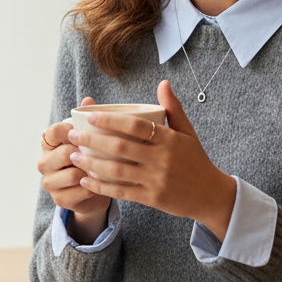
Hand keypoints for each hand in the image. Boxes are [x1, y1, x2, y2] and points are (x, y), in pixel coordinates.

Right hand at [39, 96, 111, 242]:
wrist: (94, 191)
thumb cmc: (90, 158)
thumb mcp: (89, 139)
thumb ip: (87, 120)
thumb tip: (89, 99)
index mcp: (48, 143)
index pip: (53, 132)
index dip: (69, 130)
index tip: (86, 131)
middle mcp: (44, 162)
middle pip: (63, 153)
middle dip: (84, 153)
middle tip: (103, 151)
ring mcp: (50, 183)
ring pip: (73, 174)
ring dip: (91, 171)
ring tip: (106, 167)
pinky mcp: (59, 200)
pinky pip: (80, 191)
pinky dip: (95, 187)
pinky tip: (104, 182)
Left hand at [68, 80, 236, 240]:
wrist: (210, 194)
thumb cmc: (195, 159)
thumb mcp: (188, 132)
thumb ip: (173, 108)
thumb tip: (163, 83)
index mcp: (169, 139)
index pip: (134, 126)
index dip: (110, 120)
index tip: (89, 117)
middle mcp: (161, 159)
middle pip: (120, 148)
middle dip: (91, 141)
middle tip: (72, 135)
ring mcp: (156, 180)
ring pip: (117, 171)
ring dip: (91, 164)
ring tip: (74, 156)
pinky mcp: (152, 198)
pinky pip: (122, 192)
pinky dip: (101, 187)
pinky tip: (85, 181)